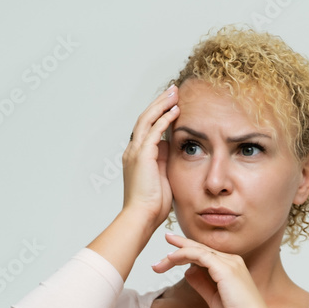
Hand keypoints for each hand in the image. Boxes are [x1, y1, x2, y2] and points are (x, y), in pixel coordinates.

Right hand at [122, 85, 178, 230]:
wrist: (141, 217)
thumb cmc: (151, 206)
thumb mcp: (161, 178)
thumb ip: (163, 161)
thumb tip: (169, 147)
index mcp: (137, 157)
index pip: (147, 129)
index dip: (158, 114)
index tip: (171, 105)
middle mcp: (133, 151)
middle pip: (145, 118)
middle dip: (159, 103)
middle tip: (173, 90)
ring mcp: (136, 152)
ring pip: (148, 119)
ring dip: (162, 104)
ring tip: (174, 93)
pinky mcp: (142, 155)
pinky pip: (154, 130)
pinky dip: (164, 118)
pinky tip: (175, 110)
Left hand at [151, 232, 274, 307]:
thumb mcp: (214, 299)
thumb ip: (202, 284)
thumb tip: (189, 272)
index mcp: (231, 267)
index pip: (205, 254)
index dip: (187, 251)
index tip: (170, 253)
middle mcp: (231, 261)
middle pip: (199, 248)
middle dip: (179, 246)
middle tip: (164, 241)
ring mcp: (229, 263)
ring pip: (197, 250)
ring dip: (176, 253)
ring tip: (159, 261)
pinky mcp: (225, 269)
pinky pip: (199, 256)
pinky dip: (183, 255)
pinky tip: (170, 259)